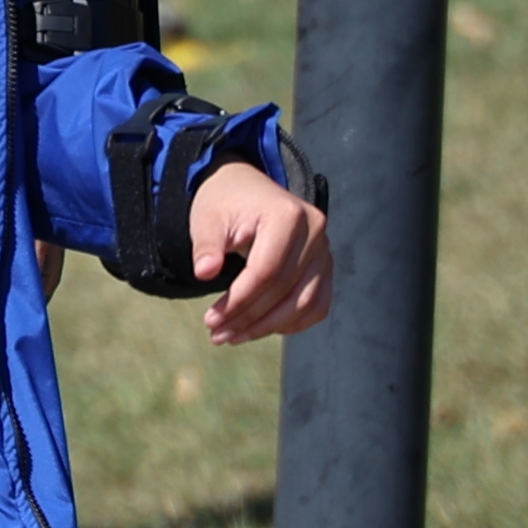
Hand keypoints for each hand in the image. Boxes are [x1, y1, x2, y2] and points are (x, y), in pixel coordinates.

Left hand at [190, 163, 330, 342]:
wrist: (245, 190)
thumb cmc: (224, 205)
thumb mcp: (207, 220)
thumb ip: (206, 246)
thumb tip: (203, 272)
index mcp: (287, 215)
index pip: (265, 271)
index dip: (239, 301)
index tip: (211, 320)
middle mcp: (314, 232)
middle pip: (284, 289)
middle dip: (249, 318)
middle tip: (217, 335)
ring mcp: (324, 250)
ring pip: (305, 303)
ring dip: (268, 327)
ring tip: (233, 337)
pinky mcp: (324, 266)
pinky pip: (316, 304)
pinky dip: (292, 322)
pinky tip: (261, 329)